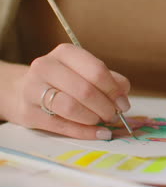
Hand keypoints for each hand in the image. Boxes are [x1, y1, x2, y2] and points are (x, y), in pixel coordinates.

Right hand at [5, 44, 130, 139]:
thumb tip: (123, 98)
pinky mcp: (28, 112)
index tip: (123, 103)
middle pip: (85, 90)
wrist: (21, 90)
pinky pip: (62, 126)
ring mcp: (33, 89)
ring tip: (102, 121)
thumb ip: (109, 81)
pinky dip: (85, 132)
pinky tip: (99, 133)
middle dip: (105, 107)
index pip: (96, 70)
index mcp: (65, 53)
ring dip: (93, 118)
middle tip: (114, 115)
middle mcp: (46, 66)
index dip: (113, 90)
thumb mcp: (85, 72)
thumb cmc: (63, 81)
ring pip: (71, 107)